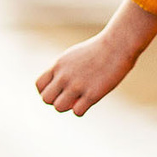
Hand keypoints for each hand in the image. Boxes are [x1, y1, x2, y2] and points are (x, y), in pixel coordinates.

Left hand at [37, 0, 156, 115]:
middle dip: (56, 100)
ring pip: (59, 107)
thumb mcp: (75, 56)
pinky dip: (82, 109)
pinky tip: (91, 100)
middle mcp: (64, 76)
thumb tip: (60, 85)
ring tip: (80, 99)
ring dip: (68, 107)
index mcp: (58, 65)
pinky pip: (77, 112)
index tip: (60, 89)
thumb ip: (64, 69)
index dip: (48, 91)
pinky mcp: (92, 94)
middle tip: (70, 96)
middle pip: (46, 99)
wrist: (117, 45)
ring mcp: (77, 86)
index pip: (39, 85)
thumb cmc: (99, 49)